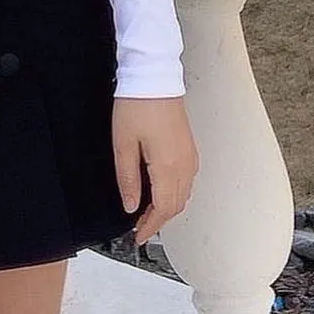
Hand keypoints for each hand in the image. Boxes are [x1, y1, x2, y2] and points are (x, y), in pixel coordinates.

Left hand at [112, 95, 198, 247]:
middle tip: (140, 227)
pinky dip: (175, 193)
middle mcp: (184, 163)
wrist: (154, 77)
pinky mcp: (189, 146)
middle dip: (159, 220)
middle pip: (176, 205)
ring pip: (184, 194)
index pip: (163, 209)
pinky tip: (161, 191)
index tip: (138, 237)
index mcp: (167, 166)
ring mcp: (190, 154)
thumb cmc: (137, 106)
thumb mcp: (123, 144)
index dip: (150, 227)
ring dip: (168, 208)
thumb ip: (128, 179)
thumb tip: (131, 206)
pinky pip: (187, 180)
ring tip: (147, 212)